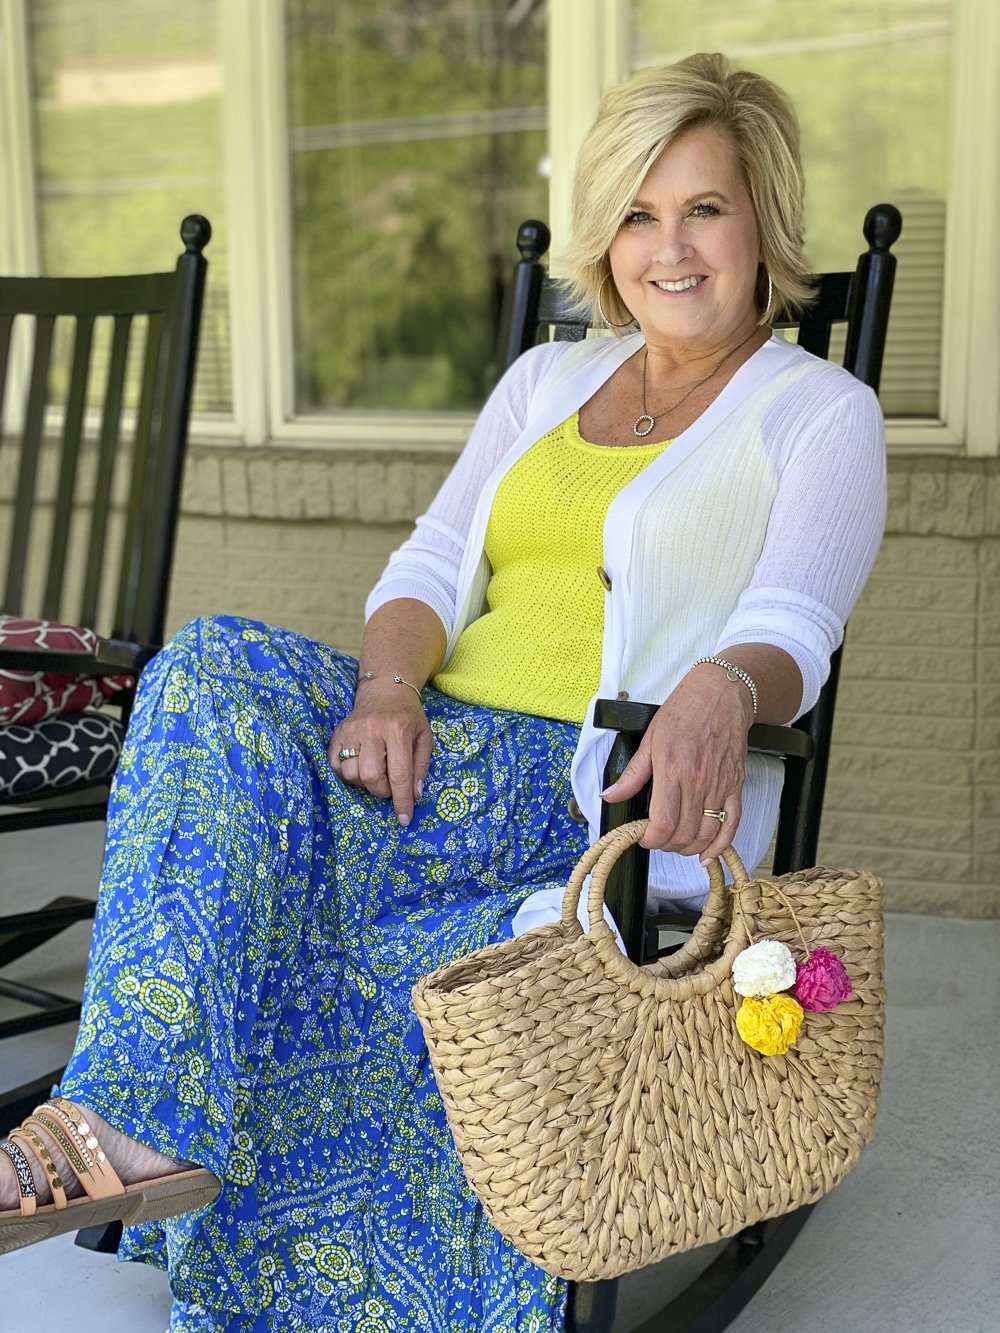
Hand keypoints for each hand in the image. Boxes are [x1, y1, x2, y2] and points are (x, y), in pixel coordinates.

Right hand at [329, 680, 432, 826]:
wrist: (385, 689)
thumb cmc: (408, 716)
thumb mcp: (425, 737)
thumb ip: (421, 767)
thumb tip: (414, 795)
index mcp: (398, 730)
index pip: (399, 774)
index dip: (401, 800)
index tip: (404, 819)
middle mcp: (372, 730)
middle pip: (371, 776)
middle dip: (382, 789)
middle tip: (390, 782)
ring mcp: (351, 730)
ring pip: (350, 773)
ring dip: (364, 781)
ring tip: (375, 769)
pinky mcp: (337, 733)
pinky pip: (335, 765)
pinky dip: (347, 773)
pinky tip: (360, 764)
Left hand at [601, 669, 752, 862]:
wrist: (721, 694)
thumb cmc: (685, 711)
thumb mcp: (650, 738)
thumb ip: (632, 774)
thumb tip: (610, 795)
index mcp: (673, 771)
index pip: (662, 823)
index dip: (650, 839)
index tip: (643, 836)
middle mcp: (698, 782)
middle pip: (683, 834)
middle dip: (666, 845)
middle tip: (657, 838)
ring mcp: (719, 786)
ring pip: (706, 834)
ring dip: (689, 848)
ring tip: (676, 842)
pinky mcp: (735, 786)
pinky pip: (731, 824)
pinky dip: (720, 845)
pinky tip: (708, 854)